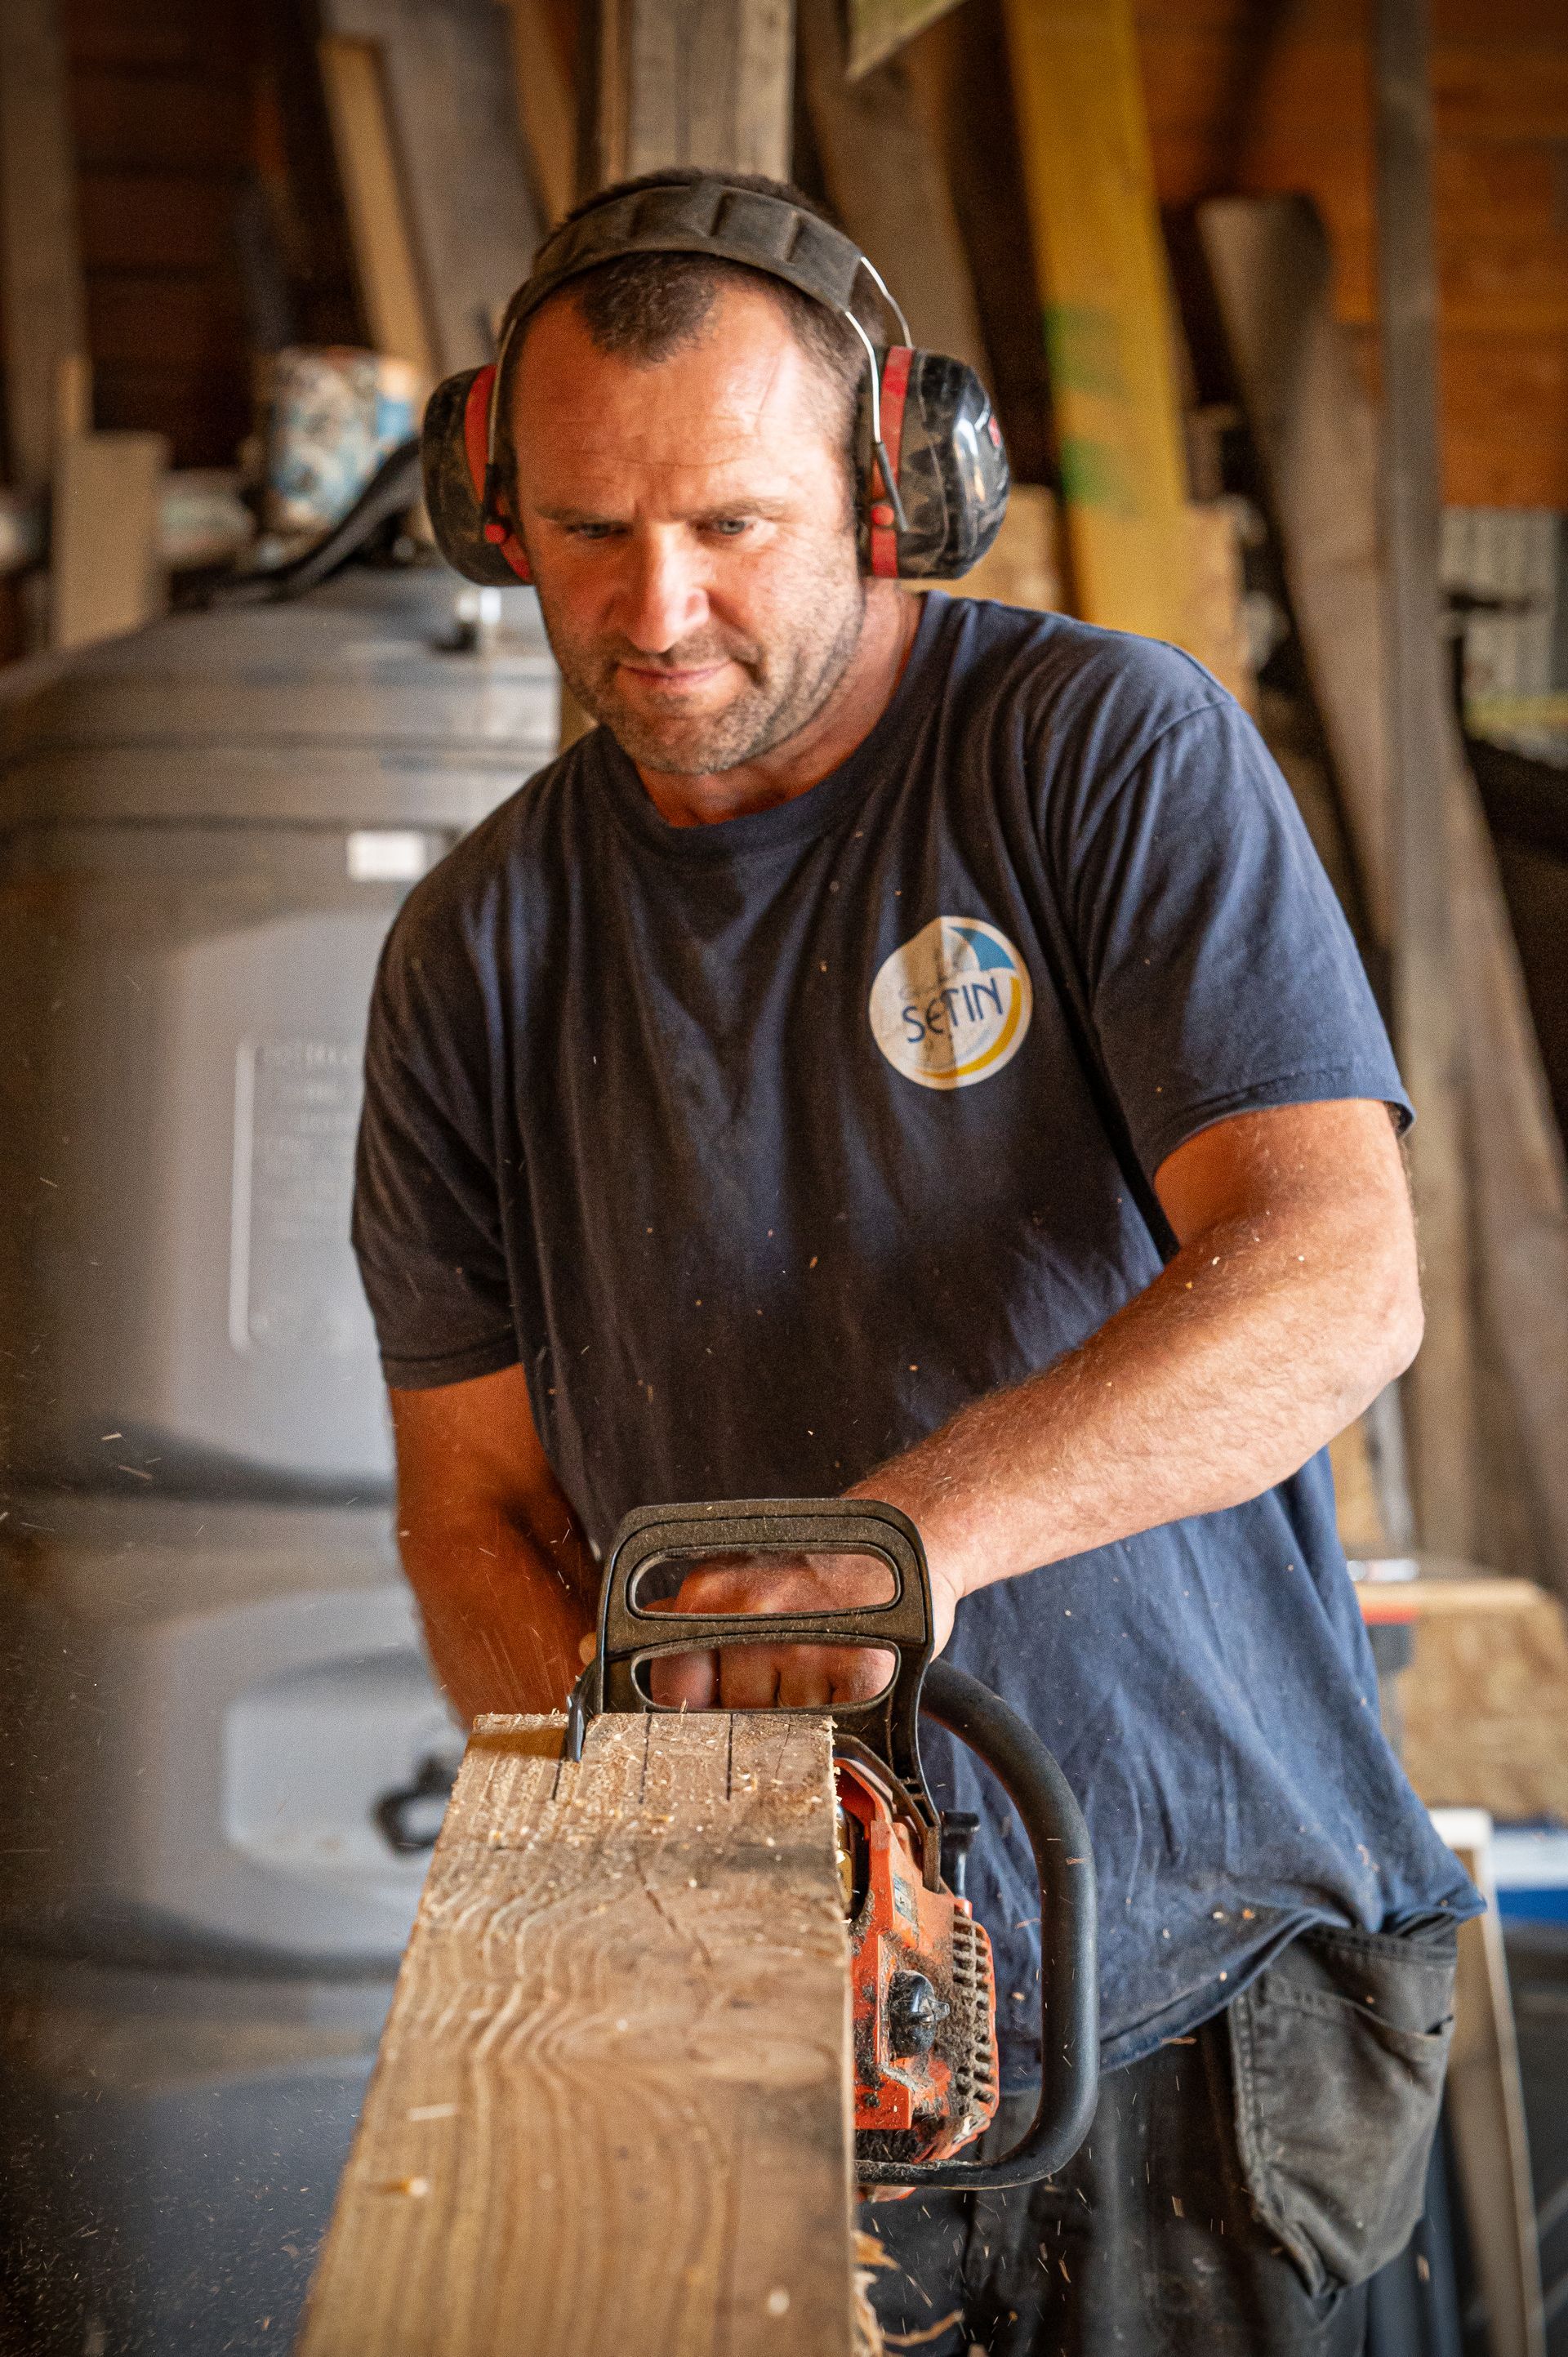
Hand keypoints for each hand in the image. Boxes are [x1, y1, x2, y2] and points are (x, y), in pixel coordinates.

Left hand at [645, 1550, 961, 1710]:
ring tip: (817, 1665)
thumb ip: (666, 1622)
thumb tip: (591, 1652)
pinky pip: (837, 1728)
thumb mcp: (730, 1580)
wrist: (900, 1545)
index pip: (675, 1691)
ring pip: (784, 1729)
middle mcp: (753, 1616)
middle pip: (732, 1718)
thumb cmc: (805, 1571)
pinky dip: (844, 1715)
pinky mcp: (861, 1669)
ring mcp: (807, 1643)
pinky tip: (846, 1675)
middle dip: (757, 1710)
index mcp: (709, 1595)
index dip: (696, 1712)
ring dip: (803, 1714)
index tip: (716, 1714)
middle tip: (784, 1672)